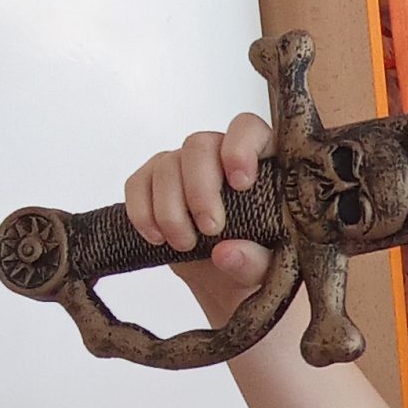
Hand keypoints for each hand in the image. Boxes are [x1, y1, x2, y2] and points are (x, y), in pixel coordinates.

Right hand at [123, 113, 278, 314]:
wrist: (227, 278)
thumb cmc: (258, 260)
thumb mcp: (269, 268)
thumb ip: (256, 261)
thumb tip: (226, 253)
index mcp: (261, 160)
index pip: (247, 128)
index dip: (240, 147)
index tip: (241, 183)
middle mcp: (219, 153)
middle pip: (199, 145)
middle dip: (200, 188)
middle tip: (211, 228)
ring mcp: (184, 166)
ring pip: (167, 165)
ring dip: (171, 208)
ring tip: (185, 244)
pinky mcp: (154, 183)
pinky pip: (138, 183)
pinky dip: (142, 212)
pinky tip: (156, 238)